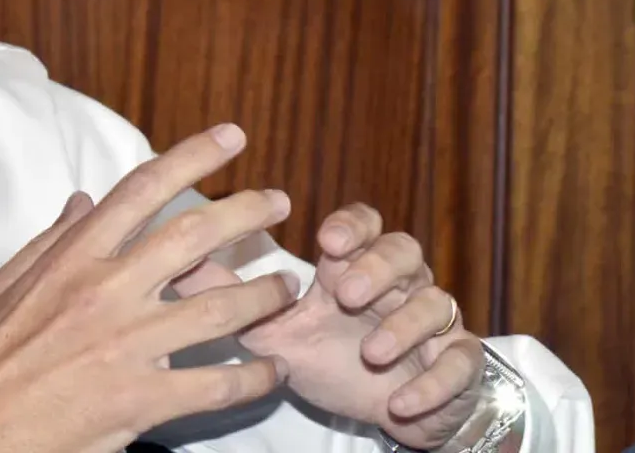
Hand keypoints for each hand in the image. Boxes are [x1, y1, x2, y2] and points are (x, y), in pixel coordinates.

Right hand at [0, 125, 300, 452]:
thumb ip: (46, 242)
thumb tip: (83, 199)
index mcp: (70, 258)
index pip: (142, 190)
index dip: (193, 155)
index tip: (231, 137)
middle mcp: (105, 291)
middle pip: (195, 235)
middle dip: (247, 211)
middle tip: (280, 202)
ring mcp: (126, 346)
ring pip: (220, 307)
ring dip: (265, 294)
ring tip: (289, 288)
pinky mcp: (141, 401)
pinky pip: (218, 384)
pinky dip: (254, 377)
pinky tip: (273, 372)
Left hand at [235, 204, 484, 448]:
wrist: (390, 409)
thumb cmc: (333, 359)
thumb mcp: (277, 333)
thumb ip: (232, 300)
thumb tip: (174, 265)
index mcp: (356, 268)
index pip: (364, 225)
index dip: (351, 226)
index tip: (326, 240)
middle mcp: (400, 287)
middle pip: (404, 250)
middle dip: (377, 267)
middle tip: (347, 292)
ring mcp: (434, 324)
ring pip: (436, 302)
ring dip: (404, 326)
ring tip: (372, 351)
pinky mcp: (459, 365)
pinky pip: (460, 364)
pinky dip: (433, 382)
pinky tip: (401, 400)